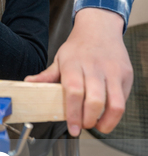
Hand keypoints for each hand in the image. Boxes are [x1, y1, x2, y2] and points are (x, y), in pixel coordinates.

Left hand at [24, 9, 132, 135]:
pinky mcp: (126, 75)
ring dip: (107, 121)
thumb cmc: (79, 46)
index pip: (73, 91)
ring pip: (115, 104)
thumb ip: (47, 75)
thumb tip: (28, 83)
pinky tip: (107, 114)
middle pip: (94, 101)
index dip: (73, 113)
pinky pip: (124, 100)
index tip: (73, 128)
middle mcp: (94, 67)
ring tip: (98, 125)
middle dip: (89, 120)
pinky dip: (116, 113)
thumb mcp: (60, 58)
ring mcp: (113, 70)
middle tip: (84, 125)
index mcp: (74, 63)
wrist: (100, 27)